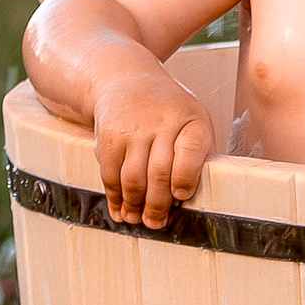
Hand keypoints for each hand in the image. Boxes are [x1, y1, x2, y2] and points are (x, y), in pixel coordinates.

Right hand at [89, 71, 213, 227]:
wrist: (127, 80)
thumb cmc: (168, 111)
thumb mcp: (192, 120)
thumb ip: (195, 156)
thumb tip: (186, 200)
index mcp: (191, 119)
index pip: (190, 152)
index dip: (185, 179)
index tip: (180, 198)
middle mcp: (162, 122)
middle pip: (159, 172)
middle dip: (157, 205)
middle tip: (156, 224)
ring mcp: (133, 128)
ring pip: (133, 178)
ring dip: (135, 205)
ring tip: (137, 220)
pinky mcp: (108, 137)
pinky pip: (110, 174)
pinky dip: (114, 197)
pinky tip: (120, 209)